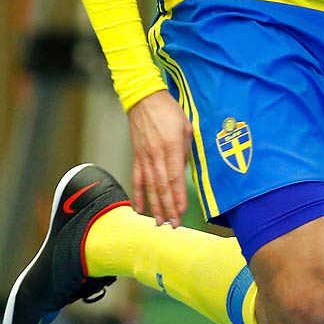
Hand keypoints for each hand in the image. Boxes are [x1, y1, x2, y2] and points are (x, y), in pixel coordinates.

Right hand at [127, 89, 190, 225]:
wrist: (144, 99)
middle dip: (168, 208)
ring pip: (149, 186)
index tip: (182, 212)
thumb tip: (185, 171)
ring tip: (159, 222)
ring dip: (154, 206)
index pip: (175, 177)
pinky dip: (138, 194)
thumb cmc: (169, 111)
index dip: (178, 197)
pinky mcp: (137, 156)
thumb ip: (186, 151)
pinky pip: (137, 178)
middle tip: (173, 224)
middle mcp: (156, 154)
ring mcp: (144, 156)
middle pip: (162, 186)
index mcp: (171, 147)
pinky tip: (140, 208)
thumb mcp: (186, 128)